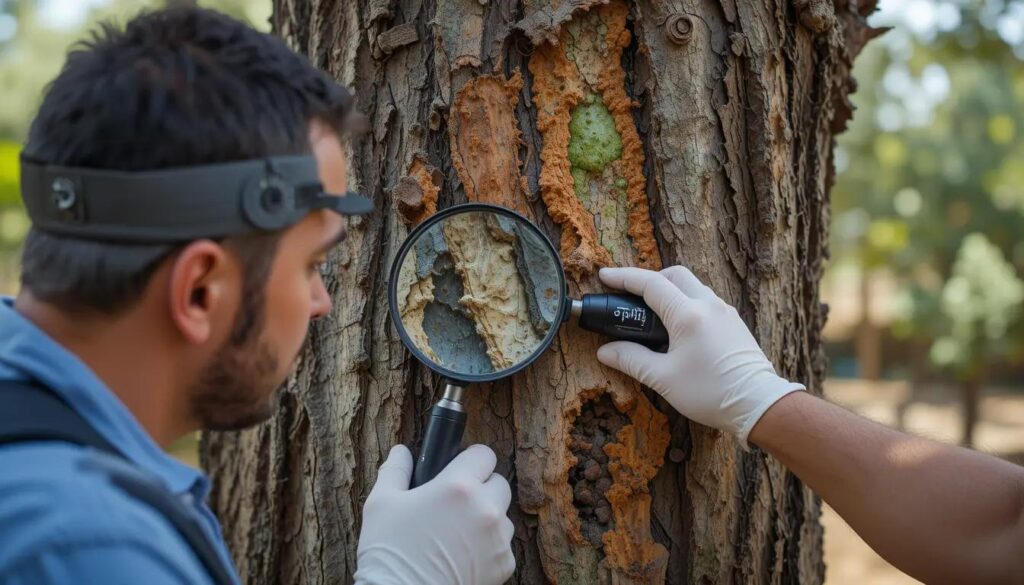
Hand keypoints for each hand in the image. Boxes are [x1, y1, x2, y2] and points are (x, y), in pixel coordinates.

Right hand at [354, 444, 515, 584]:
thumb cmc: (389, 553)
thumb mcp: (381, 504)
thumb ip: (395, 470)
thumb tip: (402, 451)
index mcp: (458, 487)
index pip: (484, 454)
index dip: (470, 459)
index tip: (460, 468)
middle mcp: (485, 509)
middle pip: (499, 483)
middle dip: (481, 488)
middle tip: (455, 503)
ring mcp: (498, 539)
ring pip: (503, 514)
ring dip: (487, 517)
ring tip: (457, 532)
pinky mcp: (504, 564)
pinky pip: (502, 544)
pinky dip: (488, 546)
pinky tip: (463, 553)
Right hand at [595, 266, 803, 446]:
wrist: (759, 404)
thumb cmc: (710, 392)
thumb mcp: (663, 379)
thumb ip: (631, 360)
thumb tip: (605, 351)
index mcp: (688, 315)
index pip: (650, 284)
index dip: (624, 278)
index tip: (605, 276)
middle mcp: (708, 305)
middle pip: (675, 275)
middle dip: (650, 279)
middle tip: (632, 296)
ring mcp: (725, 312)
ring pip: (693, 287)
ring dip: (671, 291)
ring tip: (654, 315)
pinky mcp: (735, 324)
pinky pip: (706, 302)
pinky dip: (687, 303)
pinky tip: (680, 329)